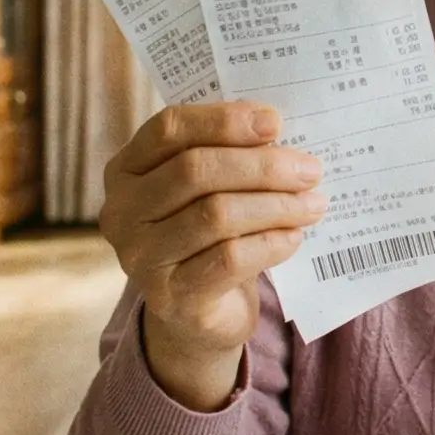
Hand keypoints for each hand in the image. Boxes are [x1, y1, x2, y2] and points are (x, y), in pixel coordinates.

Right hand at [97, 102, 325, 410]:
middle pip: (195, 171)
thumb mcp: (205, 189)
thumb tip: (277, 131)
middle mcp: (122, 211)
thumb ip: (227, 155)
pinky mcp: (172, 297)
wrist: (194, 313)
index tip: (274, 122)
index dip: (222, 121)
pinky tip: (293, 236)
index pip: (169, 129)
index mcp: (125, 169)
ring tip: (312, 203)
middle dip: (261, 166)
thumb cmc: (204, 235)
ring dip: (276, 205)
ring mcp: (141, 257)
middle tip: (309, 170)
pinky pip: (230, 259)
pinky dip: (270, 243)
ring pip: (216, 215)